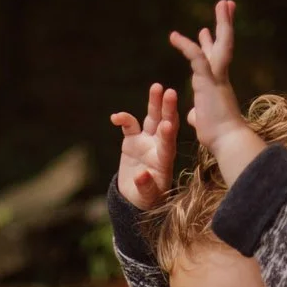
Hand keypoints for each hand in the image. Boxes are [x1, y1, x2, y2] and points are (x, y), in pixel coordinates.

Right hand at [110, 83, 177, 209]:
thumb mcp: (148, 198)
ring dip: (154, 103)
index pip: (168, 144)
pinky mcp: (132, 141)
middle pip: (164, 124)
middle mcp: (158, 146)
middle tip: (171, 92)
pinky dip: (123, 119)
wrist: (136, 197)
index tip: (168, 123)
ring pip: (151, 118)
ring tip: (156, 87)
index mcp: (165, 160)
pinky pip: (129, 126)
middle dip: (167, 109)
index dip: (168, 134)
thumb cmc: (147, 200)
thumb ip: (146, 187)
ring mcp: (146, 141)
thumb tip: (141, 176)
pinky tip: (115, 117)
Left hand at [169, 0, 264, 183]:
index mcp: (218, 86)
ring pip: (221, 44)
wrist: (227, 142)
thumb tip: (195, 115)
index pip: (215, 59)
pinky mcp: (209, 83)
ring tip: (223, 2)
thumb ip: (199, 114)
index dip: (211, 43)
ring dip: (222, 22)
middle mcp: (220, 78)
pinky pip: (197, 58)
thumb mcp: (204, 122)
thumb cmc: (218, 137)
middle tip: (226, 4)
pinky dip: (186, 46)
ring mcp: (217, 78)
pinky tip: (174, 36)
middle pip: (224, 44)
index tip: (206, 30)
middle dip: (225, 23)